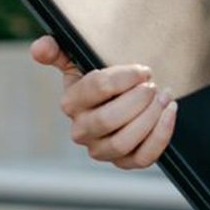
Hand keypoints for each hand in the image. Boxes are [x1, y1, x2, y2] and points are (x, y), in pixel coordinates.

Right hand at [29, 35, 176, 168]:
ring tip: (164, 97)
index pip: (96, 88)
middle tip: (153, 86)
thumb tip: (40, 47)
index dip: (125, 77)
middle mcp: (81, 130)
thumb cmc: (105, 81)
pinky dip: (160, 136)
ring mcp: (101, 150)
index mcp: (70, 103)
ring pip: (123, 142)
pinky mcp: (124, 162)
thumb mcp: (81, 61)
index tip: (143, 70)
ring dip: (149, 118)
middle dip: (137, 100)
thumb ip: (58, 51)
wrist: (127, 99)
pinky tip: (169, 113)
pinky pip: (143, 158)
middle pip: (107, 120)